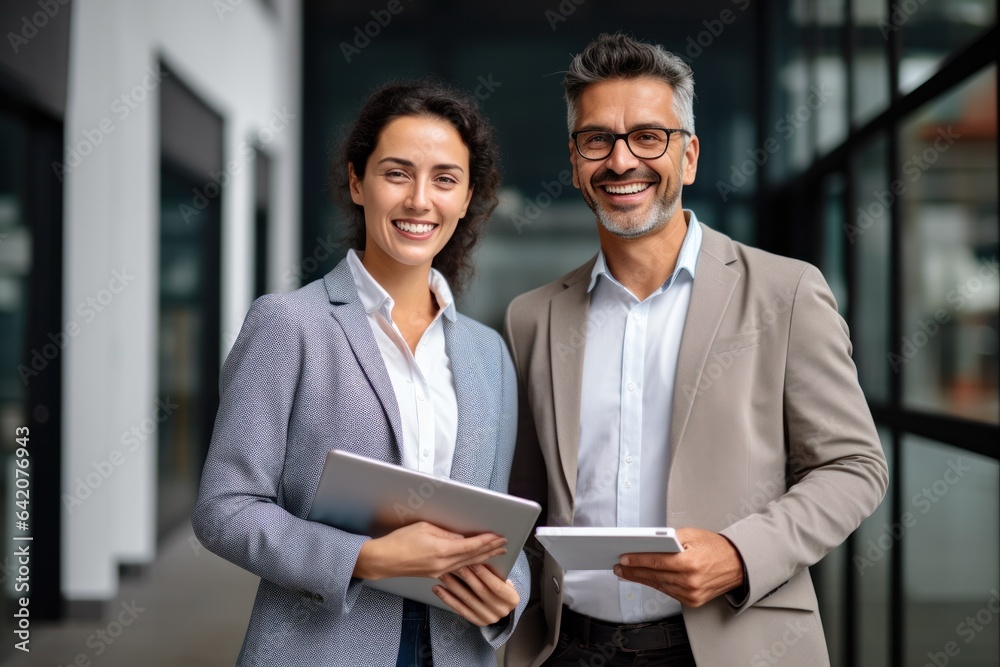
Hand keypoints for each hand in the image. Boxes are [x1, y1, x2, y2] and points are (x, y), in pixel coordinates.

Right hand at [353, 521, 506, 580]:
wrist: (383, 561)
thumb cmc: (399, 541)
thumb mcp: (424, 528)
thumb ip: (445, 534)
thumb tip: (461, 538)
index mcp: (441, 550)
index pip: (470, 545)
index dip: (486, 541)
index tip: (498, 536)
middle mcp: (443, 564)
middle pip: (473, 557)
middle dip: (490, 550)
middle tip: (504, 544)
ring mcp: (439, 572)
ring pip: (467, 565)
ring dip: (483, 558)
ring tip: (496, 553)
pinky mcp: (435, 574)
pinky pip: (458, 570)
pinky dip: (470, 565)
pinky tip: (476, 563)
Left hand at [434, 563, 519, 625]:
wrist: (501, 606)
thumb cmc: (501, 586)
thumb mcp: (504, 579)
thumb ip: (495, 572)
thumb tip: (480, 555)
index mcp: (512, 599)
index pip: (497, 586)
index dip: (485, 574)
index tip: (473, 561)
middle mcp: (501, 611)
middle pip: (481, 591)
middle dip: (467, 576)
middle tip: (454, 563)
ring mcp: (488, 618)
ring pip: (467, 600)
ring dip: (453, 585)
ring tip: (443, 573)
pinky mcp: (475, 621)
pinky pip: (459, 609)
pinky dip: (447, 598)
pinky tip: (438, 589)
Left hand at [612, 527, 744, 607]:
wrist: (738, 565)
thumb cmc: (716, 548)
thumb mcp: (693, 535)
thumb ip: (670, 539)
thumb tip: (648, 544)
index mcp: (690, 563)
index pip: (656, 561)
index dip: (637, 560)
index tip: (624, 557)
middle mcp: (691, 581)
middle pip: (654, 575)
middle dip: (634, 571)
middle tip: (620, 566)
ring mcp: (692, 594)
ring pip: (659, 586)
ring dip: (641, 579)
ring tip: (627, 572)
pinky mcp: (693, 601)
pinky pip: (669, 592)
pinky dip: (656, 585)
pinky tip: (645, 579)